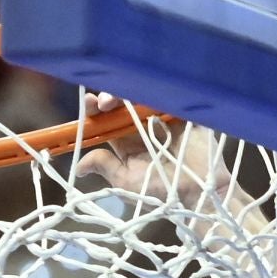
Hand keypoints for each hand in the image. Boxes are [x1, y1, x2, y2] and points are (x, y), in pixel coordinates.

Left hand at [75, 93, 233, 211]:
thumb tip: (79, 167)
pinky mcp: (184, 111)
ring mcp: (163, 115)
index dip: (96, 109)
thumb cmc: (162, 192)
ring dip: (130, 89)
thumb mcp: (127, 182)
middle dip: (110, 96)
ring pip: (143, 92)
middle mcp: (142, 123)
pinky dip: (160, 85)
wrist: (197, 194)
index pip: (106, 117)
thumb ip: (105, 167)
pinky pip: (171, 93)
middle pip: (122, 100)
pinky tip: (149, 83)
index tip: (90, 105)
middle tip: (106, 102)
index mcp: (126, 138)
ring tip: (121, 97)